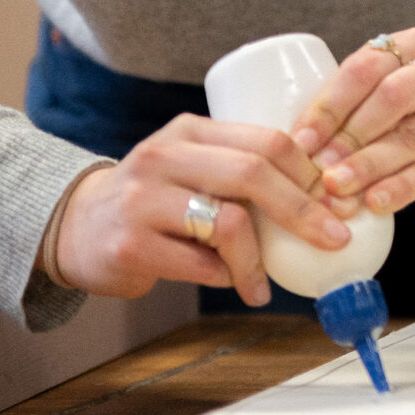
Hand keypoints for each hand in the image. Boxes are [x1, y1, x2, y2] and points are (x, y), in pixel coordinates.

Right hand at [52, 112, 349, 307]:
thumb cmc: (154, 198)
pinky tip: (232, 283)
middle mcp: (164, 156)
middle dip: (303, 210)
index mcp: (190, 130)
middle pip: (253, 173)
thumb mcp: (191, 165)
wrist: (75, 226)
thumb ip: (240, 169)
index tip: (339, 199)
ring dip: (259, 260)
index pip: (266, 140)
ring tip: (262, 283)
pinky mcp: (131, 245)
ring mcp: (143, 200)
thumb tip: (324, 200)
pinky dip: (227, 277)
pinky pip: (201, 264)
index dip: (312, 172)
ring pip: (229, 223)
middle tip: (333, 238)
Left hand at [290, 29, 414, 216]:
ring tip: (338, 189)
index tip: (301, 140)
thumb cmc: (413, 112)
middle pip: (395, 97)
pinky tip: (376, 202)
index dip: (331, 104)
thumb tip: (294, 148)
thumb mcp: (385, 94)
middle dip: (351, 136)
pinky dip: (402, 187)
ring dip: (370, 166)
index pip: (367, 66)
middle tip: (319, 169)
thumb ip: (350, 109)